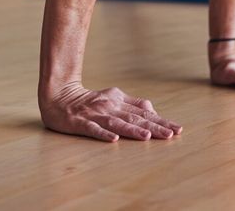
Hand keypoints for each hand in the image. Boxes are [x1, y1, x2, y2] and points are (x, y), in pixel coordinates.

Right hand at [39, 83, 182, 141]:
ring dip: (132, 130)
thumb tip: (152, 110)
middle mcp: (109, 106)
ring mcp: (95, 114)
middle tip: (171, 134)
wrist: (58, 95)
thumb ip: (132, 104)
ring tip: (147, 136)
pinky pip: (93, 129)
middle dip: (154, 127)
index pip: (143, 113)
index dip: (160, 120)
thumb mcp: (113, 98)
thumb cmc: (89, 100)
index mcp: (118, 100)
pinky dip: (103, 134)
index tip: (176, 129)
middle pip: (134, 118)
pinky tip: (113, 139)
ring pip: (117, 123)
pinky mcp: (80, 122)